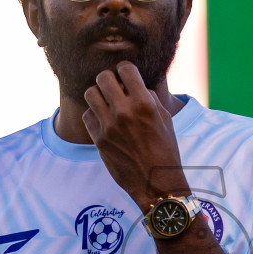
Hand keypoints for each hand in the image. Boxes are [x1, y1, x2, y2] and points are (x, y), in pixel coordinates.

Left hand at [82, 61, 186, 208]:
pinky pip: (87, 116)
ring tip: (105, 103)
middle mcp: (124, 111)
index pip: (125, 68)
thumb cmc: (165, 151)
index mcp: (144, 103)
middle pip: (103, 77)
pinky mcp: (99, 140)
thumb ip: (149, 99)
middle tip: (113, 88)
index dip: (125, 70)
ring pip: (90, 94)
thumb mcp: (165, 120)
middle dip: (108, 80)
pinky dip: (93, 115)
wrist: (157, 184)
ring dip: (98, 95)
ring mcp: (109, 126)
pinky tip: (103, 121)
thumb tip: (136, 86)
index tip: (126, 76)